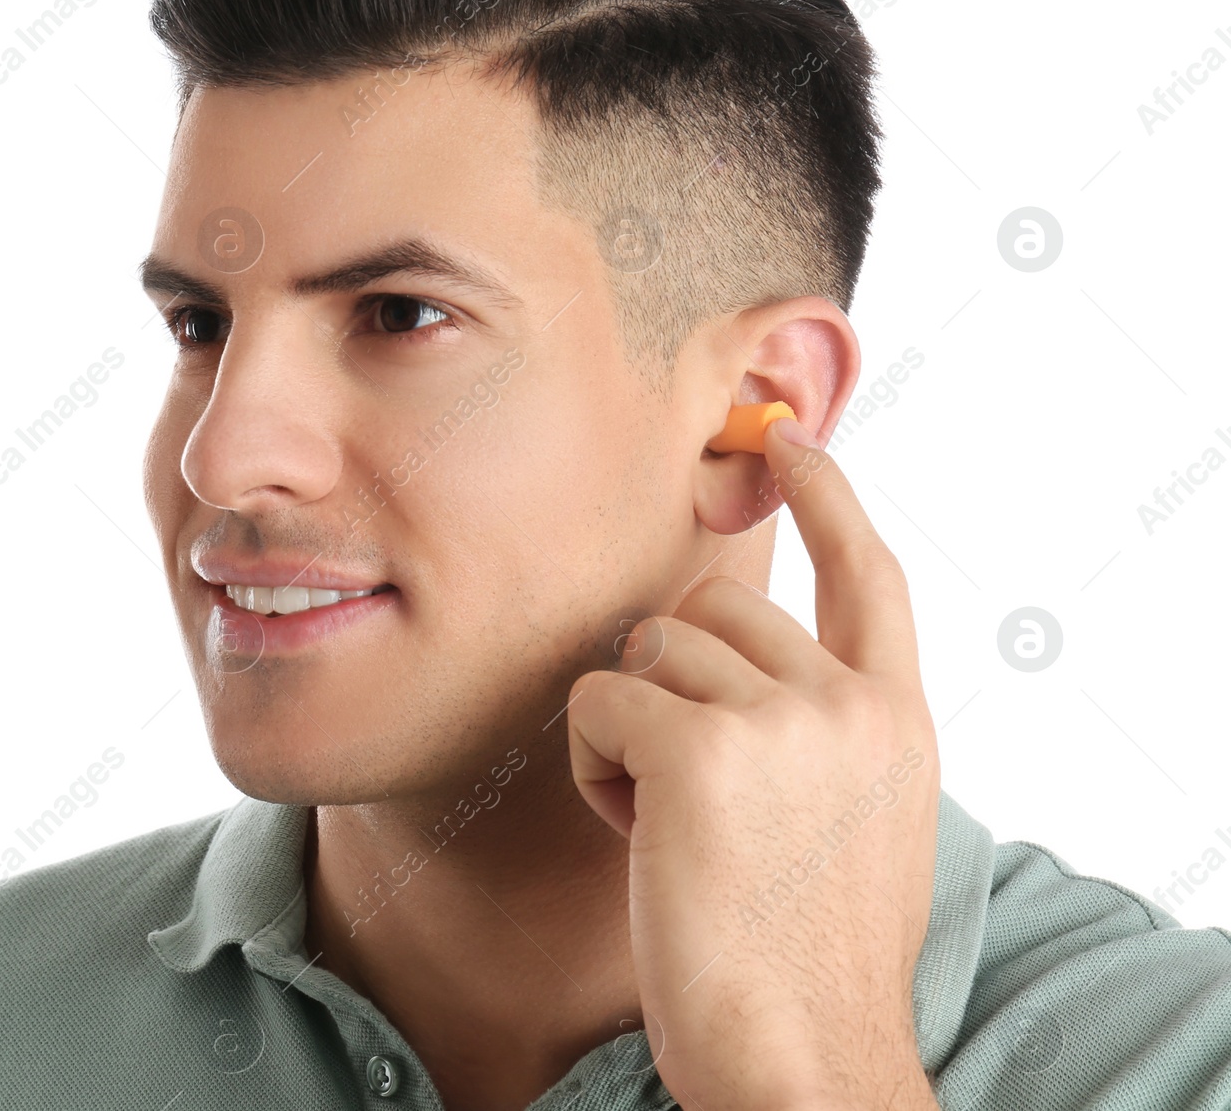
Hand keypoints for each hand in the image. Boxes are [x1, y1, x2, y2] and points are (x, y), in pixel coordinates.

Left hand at [567, 417, 940, 1110]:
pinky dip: (593, 765)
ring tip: (664, 821)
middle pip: (713, 604)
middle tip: (682, 777)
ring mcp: (780, 722)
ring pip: (646, 652)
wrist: (804, 1060)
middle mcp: (847, 704)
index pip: (868, 572)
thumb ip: (825, 729)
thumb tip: (744, 661)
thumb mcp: (857, 819)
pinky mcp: (699, 753)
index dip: (828, 495)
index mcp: (895, 719)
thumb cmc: (807, 953)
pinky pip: (598, 702)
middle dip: (672, 674)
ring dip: (630, 729)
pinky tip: (631, 832)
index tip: (790, 440)